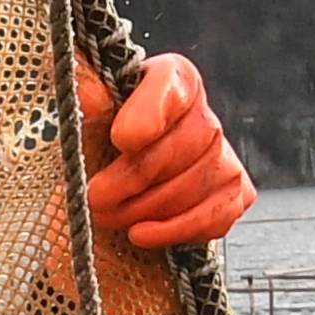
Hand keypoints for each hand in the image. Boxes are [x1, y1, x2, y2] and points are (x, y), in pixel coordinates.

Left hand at [81, 53, 254, 251]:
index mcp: (173, 81)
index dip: (150, 114)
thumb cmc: (96, 140)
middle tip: (95, 196)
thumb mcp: (82, 109)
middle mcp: (206, 116)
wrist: (108, 184)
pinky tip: (140, 233)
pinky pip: (213, 217)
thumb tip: (91, 96)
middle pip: (186, 145)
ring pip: (195, 185)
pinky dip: (173, 230)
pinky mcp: (232, 197)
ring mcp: (225, 159)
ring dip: (145, 208)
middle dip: (134, 177)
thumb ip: (81, 88)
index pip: (173, 87)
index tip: (121, 140)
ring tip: (106, 216)